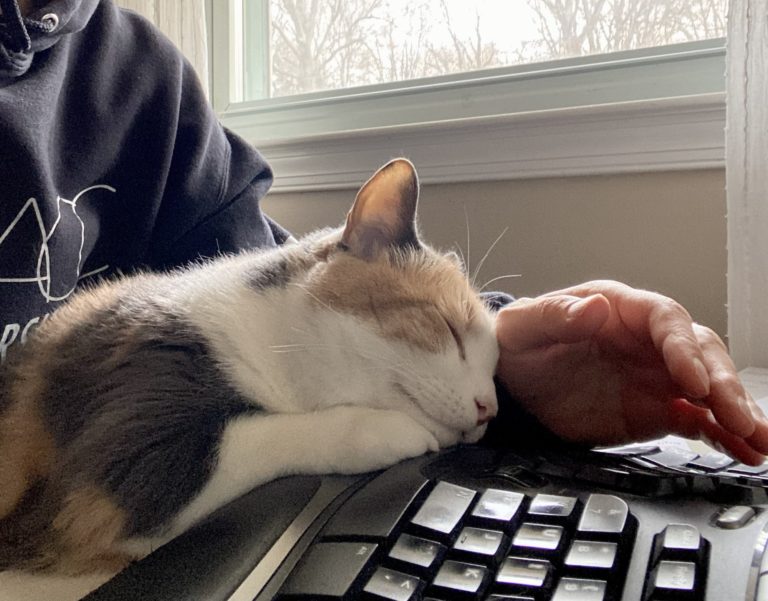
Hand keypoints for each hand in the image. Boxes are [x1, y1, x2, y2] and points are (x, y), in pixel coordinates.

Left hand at [495, 280, 767, 464]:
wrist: (512, 382)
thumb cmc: (519, 344)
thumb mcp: (525, 327)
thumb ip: (557, 316)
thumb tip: (596, 307)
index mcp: (620, 309)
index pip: (667, 320)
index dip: (684, 348)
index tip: (692, 380)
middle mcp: (648, 340)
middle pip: (701, 354)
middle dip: (723, 385)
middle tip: (739, 418)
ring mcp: (657, 376)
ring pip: (709, 389)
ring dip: (736, 413)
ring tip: (760, 441)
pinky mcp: (656, 409)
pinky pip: (696, 420)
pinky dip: (720, 436)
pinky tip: (743, 452)